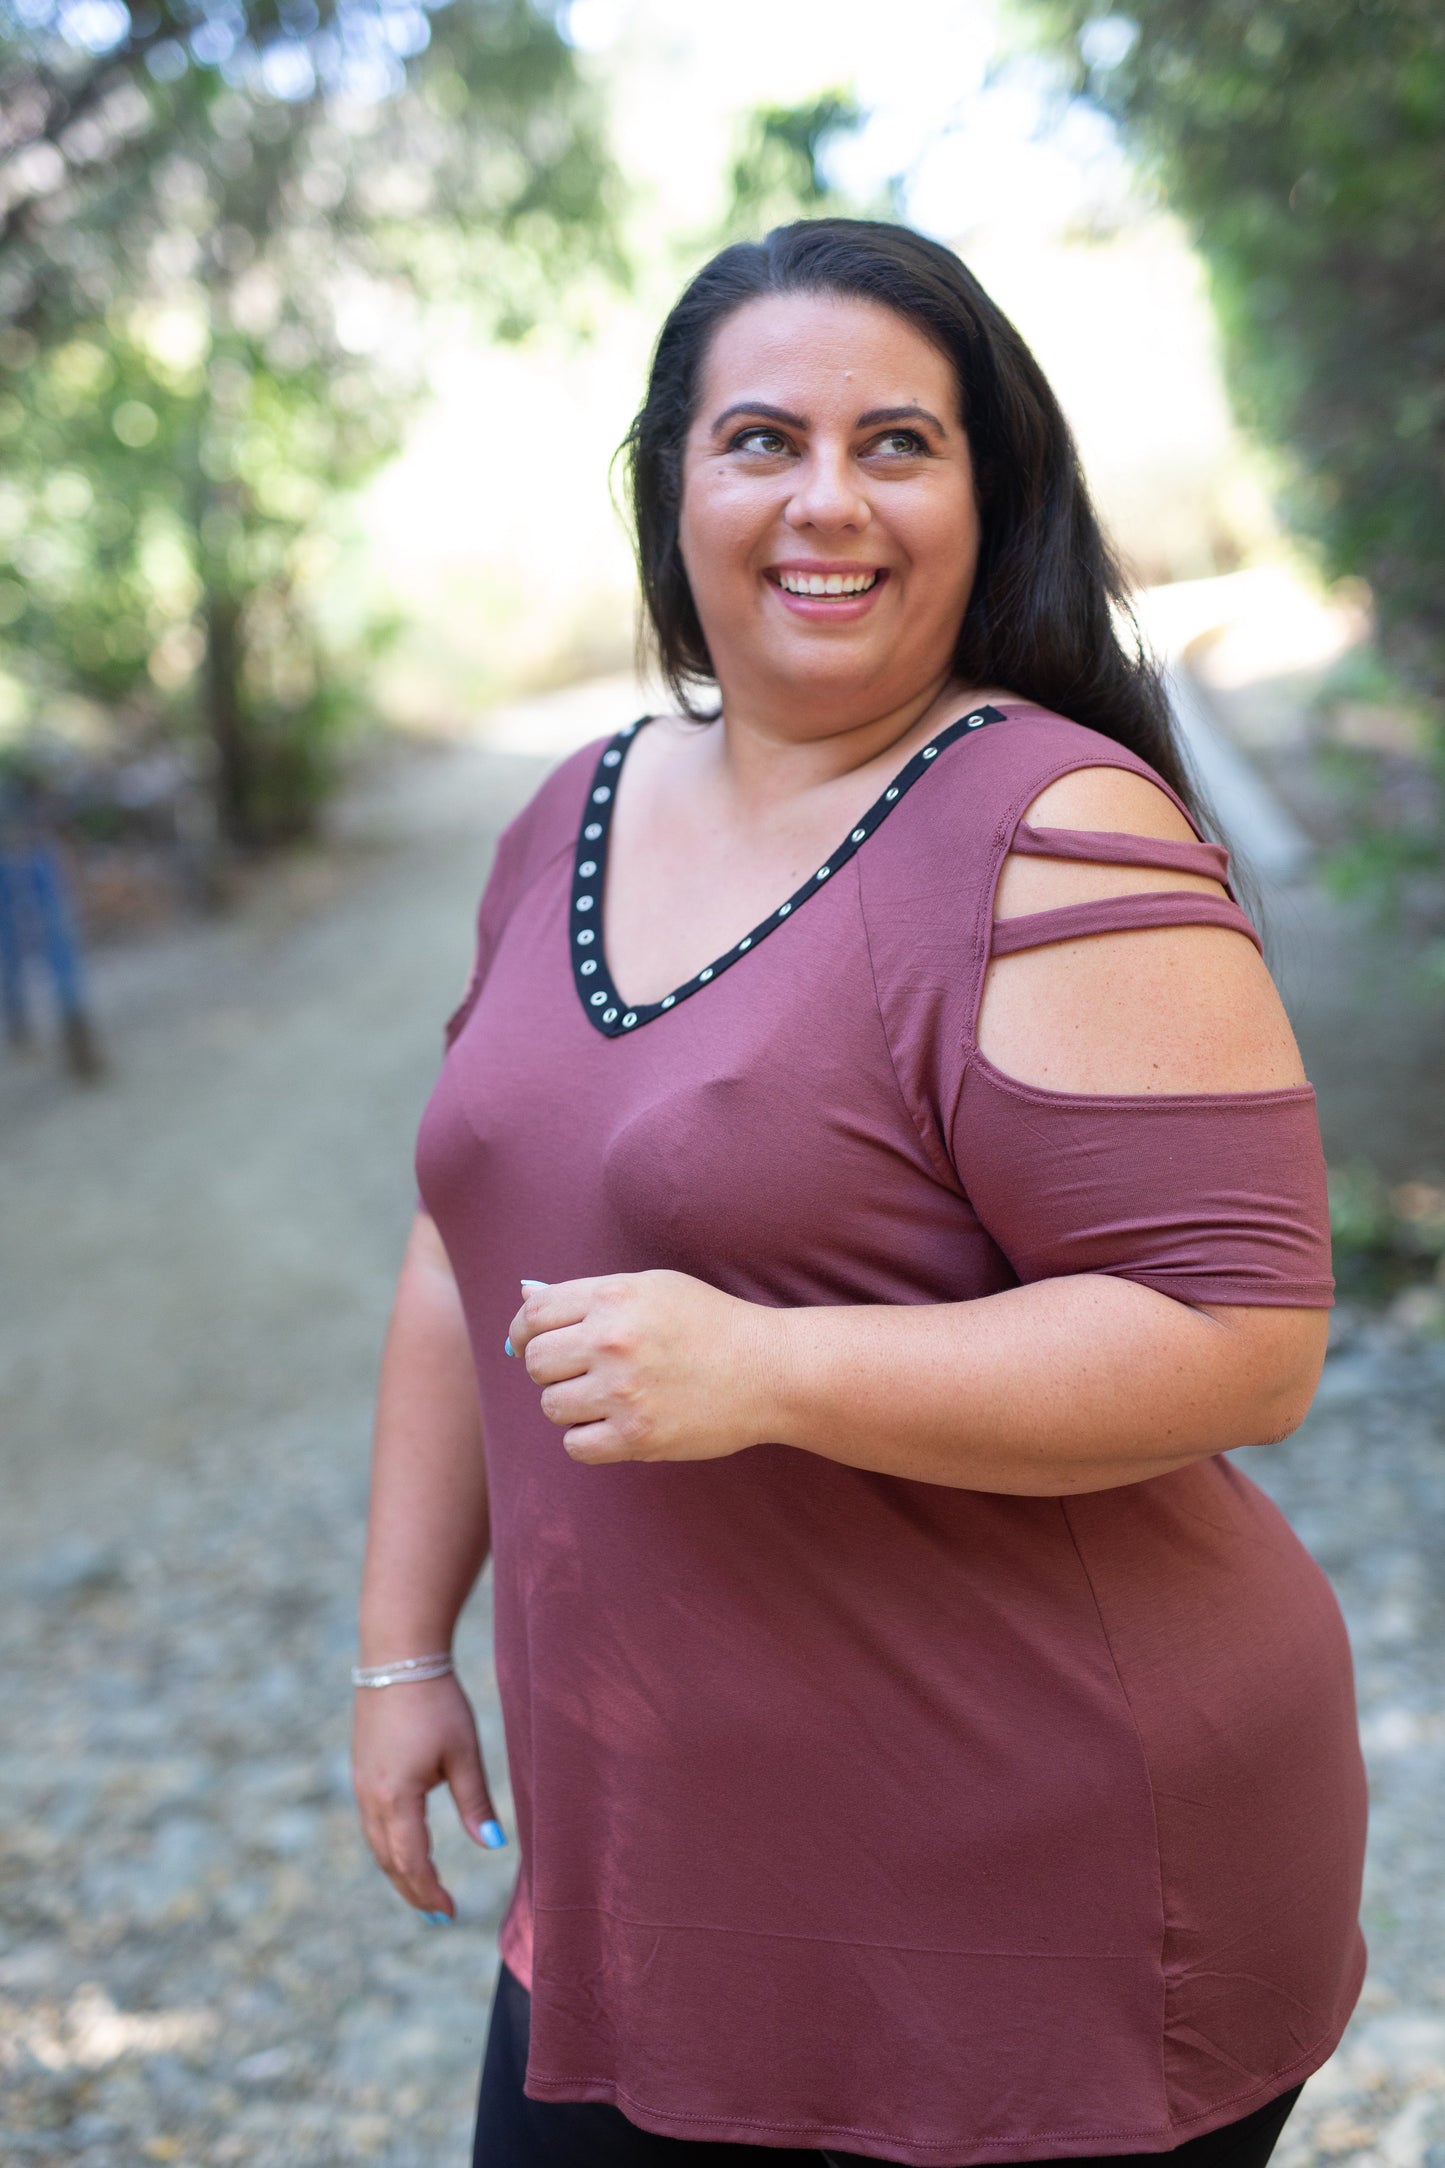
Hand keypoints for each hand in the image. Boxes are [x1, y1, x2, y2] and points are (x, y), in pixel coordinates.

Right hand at [352, 1672, 503, 1918]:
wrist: (398, 1658)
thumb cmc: (436, 1703)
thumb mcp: (463, 1753)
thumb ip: (475, 1802)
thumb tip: (493, 1845)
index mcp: (397, 1798)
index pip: (411, 1862)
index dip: (430, 1892)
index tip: (450, 1913)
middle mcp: (371, 1798)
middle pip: (389, 1861)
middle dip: (413, 1890)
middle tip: (439, 1914)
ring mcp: (361, 1784)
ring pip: (376, 1844)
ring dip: (399, 1871)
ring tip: (423, 1890)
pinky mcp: (361, 1771)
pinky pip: (371, 1823)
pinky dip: (389, 1846)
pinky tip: (406, 1848)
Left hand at [507, 1270, 772, 1465]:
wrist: (769, 1370)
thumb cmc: (709, 1323)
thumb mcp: (653, 1288)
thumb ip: (590, 1294)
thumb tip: (524, 1297)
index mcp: (614, 1296)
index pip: (534, 1314)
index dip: (522, 1331)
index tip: (526, 1345)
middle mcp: (613, 1340)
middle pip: (536, 1362)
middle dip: (552, 1369)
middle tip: (580, 1373)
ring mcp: (623, 1391)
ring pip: (552, 1405)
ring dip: (571, 1405)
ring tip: (607, 1398)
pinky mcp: (637, 1436)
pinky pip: (576, 1446)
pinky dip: (588, 1440)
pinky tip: (614, 1425)